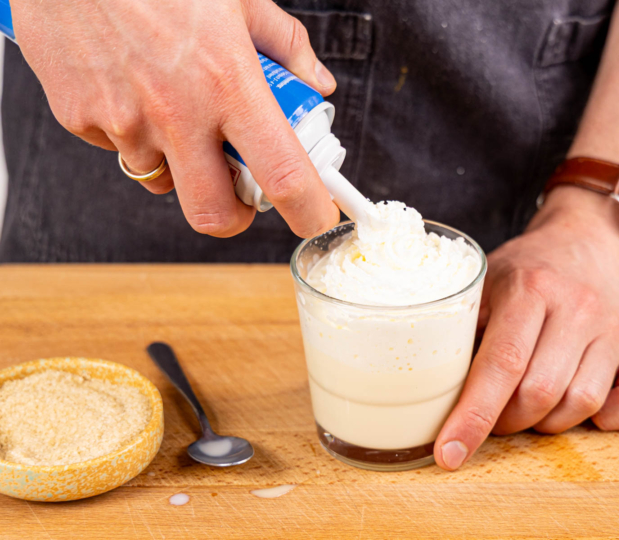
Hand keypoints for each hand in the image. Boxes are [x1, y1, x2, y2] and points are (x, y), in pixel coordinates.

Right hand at [10, 0, 339, 236]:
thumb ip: (285, 45)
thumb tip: (316, 83)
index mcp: (228, 83)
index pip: (282, 175)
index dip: (308, 211)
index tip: (315, 216)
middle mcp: (177, 112)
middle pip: (214, 215)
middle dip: (235, 214)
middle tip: (241, 190)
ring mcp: (124, 121)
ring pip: (163, 182)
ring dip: (182, 163)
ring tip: (178, 109)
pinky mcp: (81, 118)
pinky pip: (120, 150)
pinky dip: (136, 133)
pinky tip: (134, 88)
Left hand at [435, 186, 618, 469]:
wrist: (596, 236)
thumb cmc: (533, 265)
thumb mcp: (488, 278)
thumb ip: (464, 326)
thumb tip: (430, 385)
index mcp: (532, 288)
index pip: (502, 364)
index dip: (473, 415)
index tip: (449, 454)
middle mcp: (579, 308)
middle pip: (540, 393)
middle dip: (507, 421)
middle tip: (494, 415)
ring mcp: (617, 328)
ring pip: (582, 402)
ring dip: (549, 421)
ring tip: (531, 406)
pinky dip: (609, 419)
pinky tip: (583, 407)